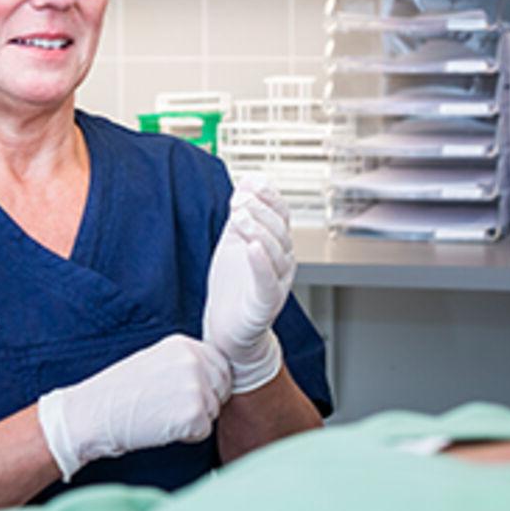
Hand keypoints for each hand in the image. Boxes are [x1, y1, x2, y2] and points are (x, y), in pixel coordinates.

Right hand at [37, 334, 231, 481]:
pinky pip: (204, 430)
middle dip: (205, 402)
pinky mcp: (194, 412)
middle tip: (171, 408)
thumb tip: (216, 376)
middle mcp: (195, 360)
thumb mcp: (156, 361)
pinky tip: (162, 428)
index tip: (185, 394)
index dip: (209, 385)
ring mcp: (196, 385)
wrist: (91, 414)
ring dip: (195, 419)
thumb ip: (186, 363)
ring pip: (214, 410)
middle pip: (222, 387)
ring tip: (162, 415)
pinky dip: (187, 436)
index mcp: (185, 344)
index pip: (221, 365)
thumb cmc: (120, 392)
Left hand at [204, 176, 294, 393]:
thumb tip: (247, 180)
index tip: (250, 182)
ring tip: (240, 217)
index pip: (280, 214)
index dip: (268, 196)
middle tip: (240, 198)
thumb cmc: (233, 287)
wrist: (226, 329)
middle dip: (260, 210)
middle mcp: (283, 262)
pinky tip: (252, 248)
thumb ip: (242, 214)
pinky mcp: (266, 303)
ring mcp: (277, 283)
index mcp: (276, 245)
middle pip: (280, 230)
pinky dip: (261, 263)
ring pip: (276, 252)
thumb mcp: (234, 242)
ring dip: (258, 230)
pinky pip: (268, 281)